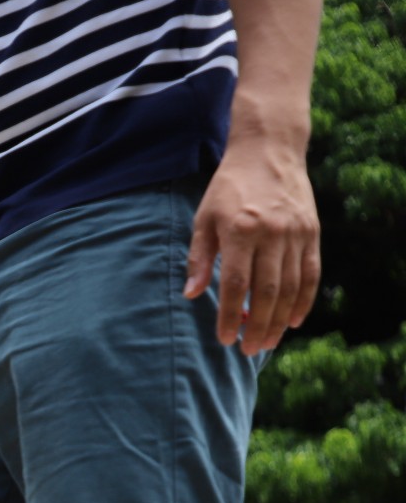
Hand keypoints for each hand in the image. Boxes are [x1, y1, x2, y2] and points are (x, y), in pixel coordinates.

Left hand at [186, 129, 319, 354]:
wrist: (268, 152)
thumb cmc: (228, 188)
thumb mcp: (203, 218)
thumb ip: (199, 257)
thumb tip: (191, 295)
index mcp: (240, 230)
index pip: (235, 283)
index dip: (229, 315)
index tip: (224, 340)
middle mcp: (272, 233)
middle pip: (267, 291)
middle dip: (257, 325)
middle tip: (248, 350)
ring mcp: (296, 233)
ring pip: (292, 286)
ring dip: (281, 319)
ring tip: (268, 342)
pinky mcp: (312, 231)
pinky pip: (311, 273)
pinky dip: (305, 300)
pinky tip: (295, 321)